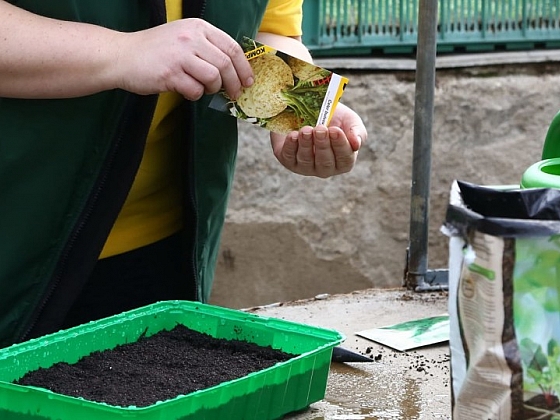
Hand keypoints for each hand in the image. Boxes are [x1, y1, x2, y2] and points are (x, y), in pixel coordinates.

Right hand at [114, 18, 253, 99]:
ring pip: (213, 77)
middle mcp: (190, 38)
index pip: (232, 46)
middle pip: (226, 64)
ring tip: (202, 89)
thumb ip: (207, 48)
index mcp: (197, 27)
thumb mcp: (183, 38)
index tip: (248, 81)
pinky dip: (194, 95)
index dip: (244, 67)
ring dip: (212, 89)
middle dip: (234, 83)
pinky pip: (195, 90)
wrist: (121, 55)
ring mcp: (180, 55)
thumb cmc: (155, 51)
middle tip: (234, 94)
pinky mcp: (170, 73)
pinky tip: (185, 90)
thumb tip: (234, 70)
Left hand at [271, 103, 365, 177]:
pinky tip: (293, 135)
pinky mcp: (289, 161)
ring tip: (306, 130)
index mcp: (343, 161)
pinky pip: (289, 158)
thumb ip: (357, 132)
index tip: (335, 130)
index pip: (344, 160)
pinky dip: (291, 146)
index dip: (340, 146)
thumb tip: (356, 144)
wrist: (308, 108)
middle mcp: (325, 168)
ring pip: (306, 161)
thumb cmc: (332, 118)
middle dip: (322, 145)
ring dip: (306, 145)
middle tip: (320, 128)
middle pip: (325, 163)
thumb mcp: (349, 121)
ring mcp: (306, 167)